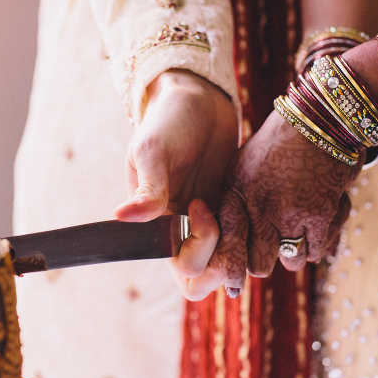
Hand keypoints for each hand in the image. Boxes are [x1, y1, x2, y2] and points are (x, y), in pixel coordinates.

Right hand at [112, 69, 237, 299]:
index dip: (198, 253)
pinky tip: (256, 199)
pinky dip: (257, 227)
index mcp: (161, 226)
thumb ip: (147, 187)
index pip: (184, 271)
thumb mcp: (152, 150)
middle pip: (210, 277)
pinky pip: (249, 235)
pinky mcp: (235, 207)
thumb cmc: (168, 122)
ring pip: (232, 261)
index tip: (201, 206)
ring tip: (244, 207)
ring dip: (243, 244)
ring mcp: (213, 221)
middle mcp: (186, 231)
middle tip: (231, 222)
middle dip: (225, 260)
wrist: (197, 100)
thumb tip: (120, 217)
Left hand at [214, 111, 361, 297]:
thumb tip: (232, 244)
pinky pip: (316, 252)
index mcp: (235, 193)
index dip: (228, 272)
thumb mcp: (244, 167)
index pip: (226, 245)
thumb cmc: (280, 144)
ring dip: (294, 253)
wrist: (320, 120)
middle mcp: (257, 206)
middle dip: (265, 263)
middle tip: (273, 253)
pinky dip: (319, 245)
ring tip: (298, 233)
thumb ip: (237, 204)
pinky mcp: (318, 215)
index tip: (232, 288)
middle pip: (258, 264)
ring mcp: (287, 212)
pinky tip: (319, 226)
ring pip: (289, 261)